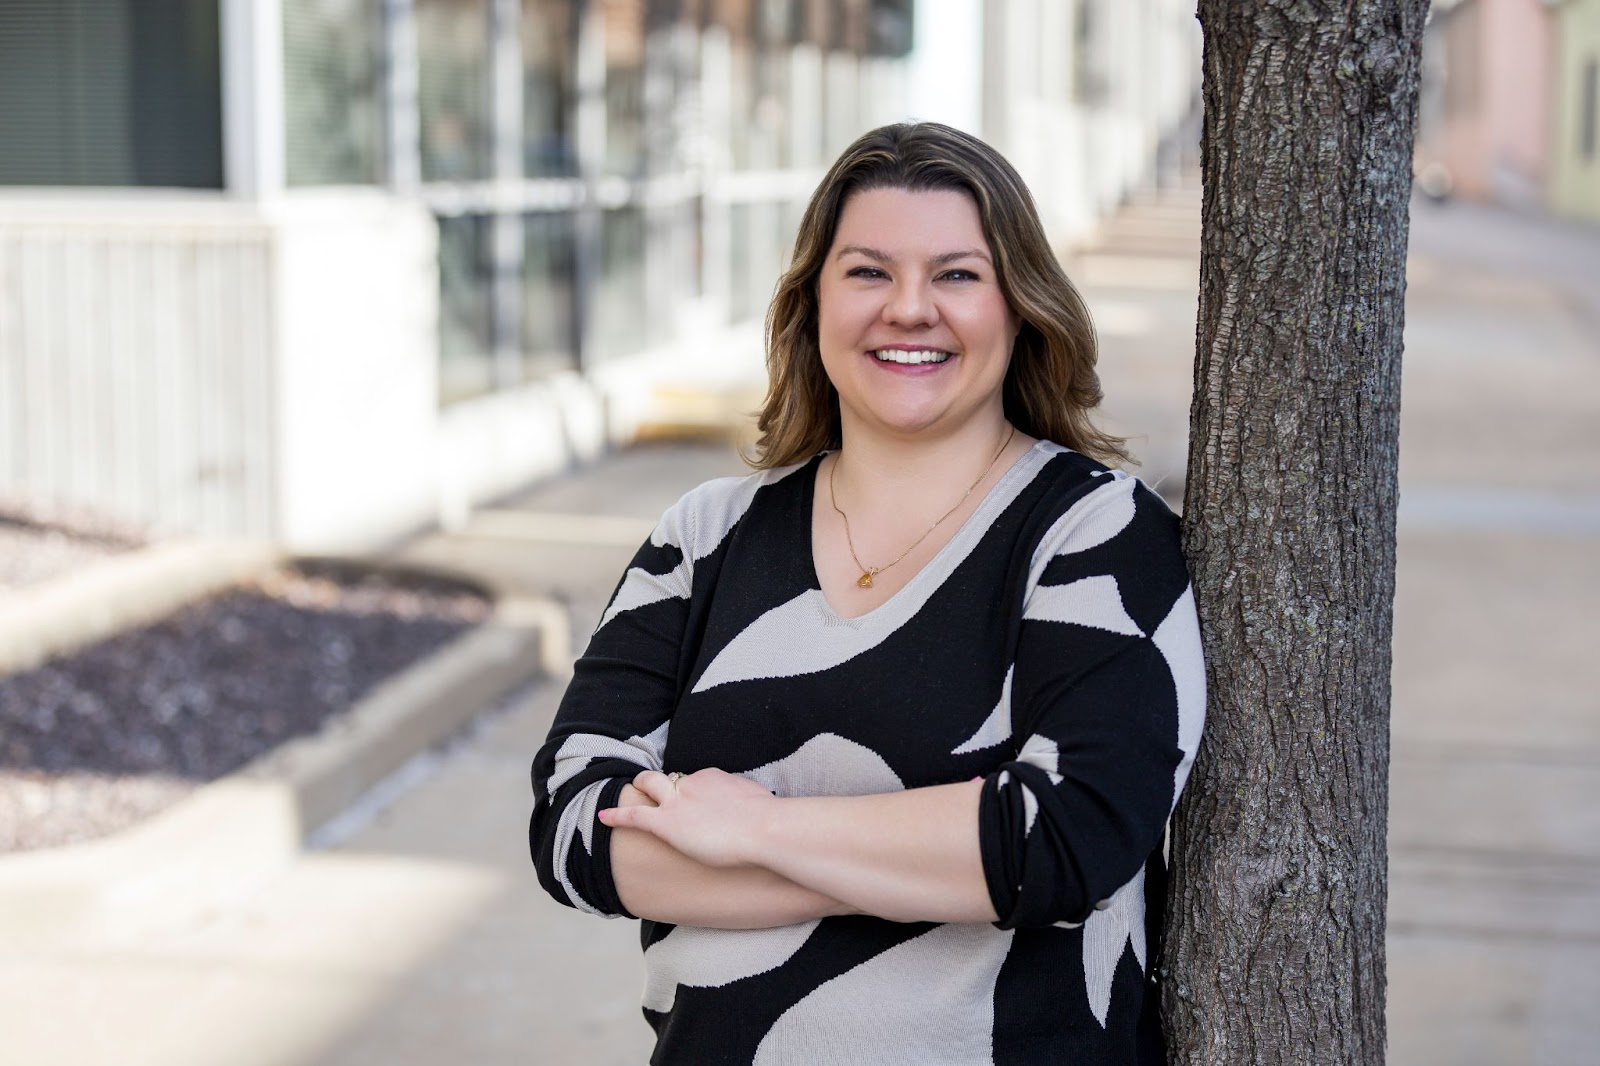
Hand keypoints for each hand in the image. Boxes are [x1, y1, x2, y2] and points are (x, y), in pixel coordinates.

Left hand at [599, 768, 776, 868]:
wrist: (762, 828)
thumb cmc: (768, 820)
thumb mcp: (760, 802)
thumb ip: (749, 802)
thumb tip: (756, 806)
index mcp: (714, 778)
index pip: (696, 781)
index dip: (691, 791)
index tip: (695, 803)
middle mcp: (692, 784)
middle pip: (669, 778)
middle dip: (658, 782)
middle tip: (652, 789)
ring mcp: (677, 802)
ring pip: (649, 787)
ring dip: (639, 789)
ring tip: (629, 793)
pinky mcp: (666, 823)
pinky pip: (635, 815)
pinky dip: (617, 815)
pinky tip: (602, 817)